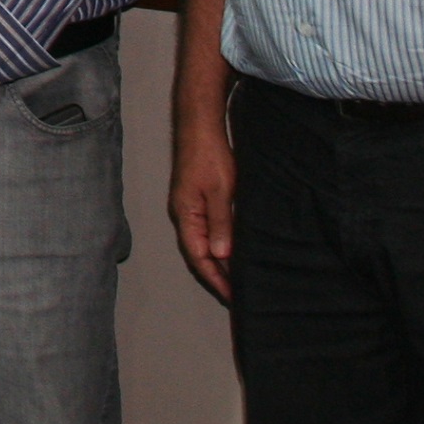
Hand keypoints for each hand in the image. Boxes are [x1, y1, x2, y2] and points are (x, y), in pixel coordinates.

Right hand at [169, 115, 236, 303]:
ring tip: (237, 278)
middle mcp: (184, 215)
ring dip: (219, 261)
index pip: (199, 257)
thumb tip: (221, 256)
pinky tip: (232, 248)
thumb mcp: (220, 192)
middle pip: (199, 254)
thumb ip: (221, 224)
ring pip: (204, 243)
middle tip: (238, 295)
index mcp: (186, 216)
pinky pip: (208, 230)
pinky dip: (220, 244)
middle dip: (217, 276)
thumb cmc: (209, 157)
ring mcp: (190, 207)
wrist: (200, 126)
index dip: (216, 279)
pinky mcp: (198, 199)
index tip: (233, 297)